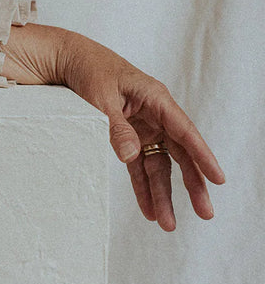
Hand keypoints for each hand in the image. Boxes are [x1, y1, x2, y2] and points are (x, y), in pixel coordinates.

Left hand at [3, 24, 225, 230]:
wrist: (66, 59)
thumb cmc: (88, 69)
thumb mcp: (100, 96)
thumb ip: (116, 127)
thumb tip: (132, 155)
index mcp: (154, 98)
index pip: (184, 131)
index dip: (202, 155)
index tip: (219, 178)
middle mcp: (153, 114)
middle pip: (179, 153)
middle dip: (192, 183)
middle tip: (205, 212)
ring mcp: (141, 127)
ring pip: (159, 164)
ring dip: (163, 193)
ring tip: (167, 224)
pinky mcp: (127, 136)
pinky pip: (139, 166)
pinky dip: (142, 187)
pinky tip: (148, 210)